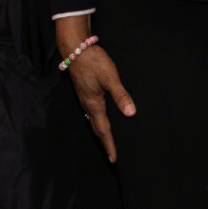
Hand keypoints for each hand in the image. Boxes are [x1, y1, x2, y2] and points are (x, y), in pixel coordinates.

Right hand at [66, 46, 135, 162]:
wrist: (76, 49)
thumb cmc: (94, 62)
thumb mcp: (110, 77)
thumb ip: (120, 95)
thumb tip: (130, 113)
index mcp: (94, 104)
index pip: (104, 129)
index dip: (109, 144)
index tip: (114, 159)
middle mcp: (88, 105)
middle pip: (97, 128)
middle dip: (104, 141)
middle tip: (111, 154)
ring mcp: (85, 98)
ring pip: (94, 120)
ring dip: (101, 131)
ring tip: (109, 140)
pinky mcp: (85, 91)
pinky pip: (92, 111)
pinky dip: (98, 120)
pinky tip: (103, 116)